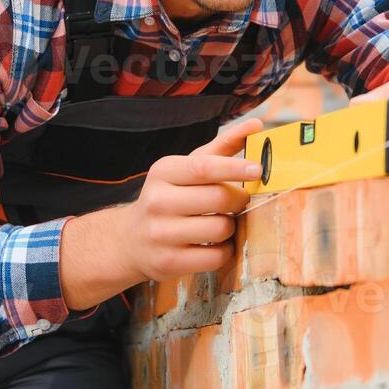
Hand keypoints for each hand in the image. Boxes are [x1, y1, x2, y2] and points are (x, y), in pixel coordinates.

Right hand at [119, 116, 264, 282]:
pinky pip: (216, 257)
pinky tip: (214, 244)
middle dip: (238, 200)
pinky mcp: (168, 263)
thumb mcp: (187, 168)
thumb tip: (257, 125)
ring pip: (220, 228)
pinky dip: (224, 250)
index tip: (258, 169)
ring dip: (231, 227)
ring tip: (221, 223)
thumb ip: (222, 147)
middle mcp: (157, 201)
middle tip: (239, 201)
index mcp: (163, 172)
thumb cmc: (170, 197)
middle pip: (219, 199)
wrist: (130, 240)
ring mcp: (160, 234)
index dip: (235, 167)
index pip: (204, 167)